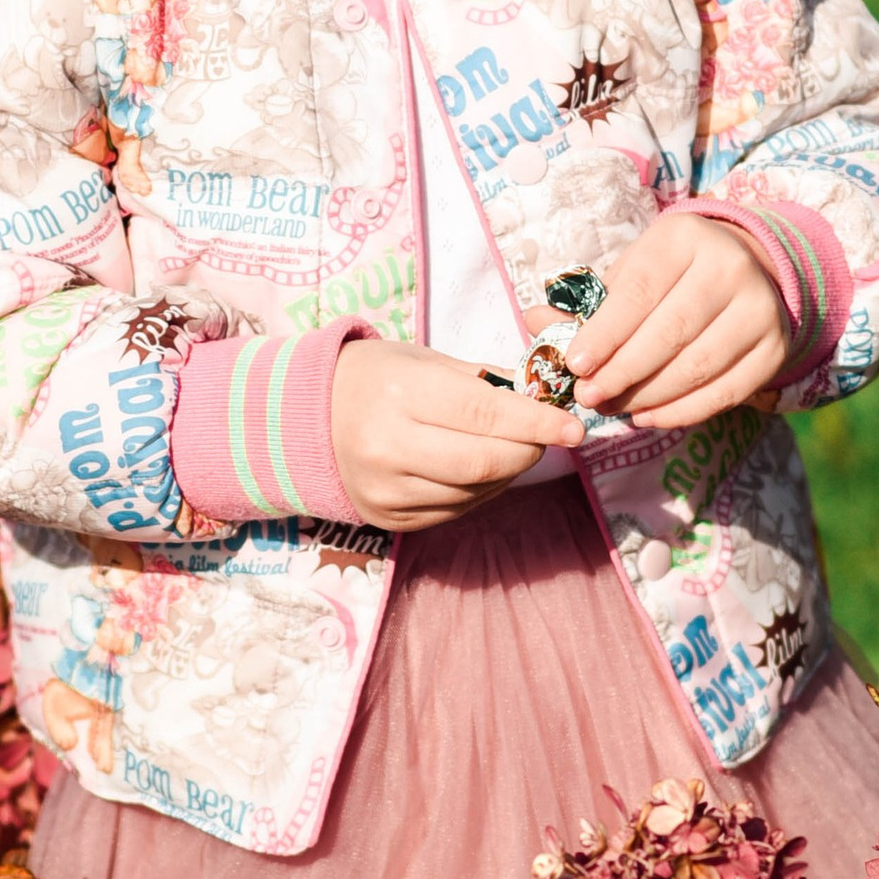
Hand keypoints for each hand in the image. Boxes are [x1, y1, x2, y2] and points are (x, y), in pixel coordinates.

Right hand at [328, 338, 581, 530]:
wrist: (305, 417)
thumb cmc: (375, 377)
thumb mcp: (425, 360)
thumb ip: (487, 382)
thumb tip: (546, 400)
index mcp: (401, 392)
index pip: (486, 415)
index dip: (537, 424)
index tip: (573, 427)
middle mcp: (389, 445)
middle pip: (485, 462)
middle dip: (528, 451)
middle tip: (547, 438)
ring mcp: (386, 489)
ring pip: (474, 492)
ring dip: (507, 473)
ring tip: (510, 448)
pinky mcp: (388, 518)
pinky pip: (454, 511)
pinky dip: (480, 491)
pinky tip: (479, 470)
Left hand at [553, 213, 793, 430]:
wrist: (747, 270)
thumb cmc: (671, 275)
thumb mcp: (631, 273)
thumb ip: (585, 303)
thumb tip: (534, 322)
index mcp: (684, 238)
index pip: (639, 292)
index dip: (604, 334)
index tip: (575, 366)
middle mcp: (730, 267)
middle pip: (669, 333)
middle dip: (622, 372)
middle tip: (589, 396)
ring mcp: (760, 309)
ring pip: (697, 367)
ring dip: (647, 397)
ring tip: (614, 407)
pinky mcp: (774, 349)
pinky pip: (725, 392)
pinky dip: (682, 412)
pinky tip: (649, 415)